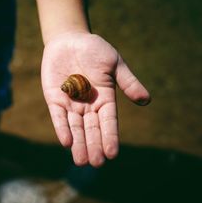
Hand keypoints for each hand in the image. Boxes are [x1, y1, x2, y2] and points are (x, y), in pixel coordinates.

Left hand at [41, 32, 150, 166]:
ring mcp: (71, 104)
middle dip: (93, 146)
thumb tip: (145, 100)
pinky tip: (66, 142)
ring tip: (81, 161)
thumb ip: (127, 82)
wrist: (70, 39)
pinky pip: (59, 116)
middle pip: (92, 129)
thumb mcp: (114, 64)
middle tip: (96, 163)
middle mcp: (88, 106)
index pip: (108, 122)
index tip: (112, 153)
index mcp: (105, 99)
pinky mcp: (55, 99)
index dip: (110, 137)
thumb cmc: (95, 50)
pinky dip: (62, 128)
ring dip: (78, 144)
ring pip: (75, 128)